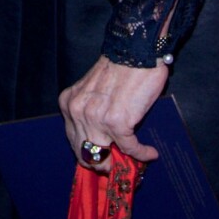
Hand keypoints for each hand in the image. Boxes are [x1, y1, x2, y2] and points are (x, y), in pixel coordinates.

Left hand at [59, 54, 169, 171]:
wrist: (135, 51)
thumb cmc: (119, 68)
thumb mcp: (93, 90)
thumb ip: (91, 111)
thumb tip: (101, 139)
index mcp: (68, 103)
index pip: (74, 140)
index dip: (88, 155)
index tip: (102, 160)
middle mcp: (77, 111)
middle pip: (85, 153)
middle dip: (102, 164)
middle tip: (117, 167)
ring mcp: (95, 118)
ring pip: (103, 156)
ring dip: (120, 163)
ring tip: (133, 163)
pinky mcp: (117, 122)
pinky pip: (130, 148)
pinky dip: (142, 153)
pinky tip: (151, 153)